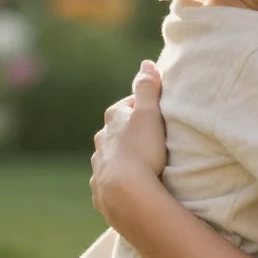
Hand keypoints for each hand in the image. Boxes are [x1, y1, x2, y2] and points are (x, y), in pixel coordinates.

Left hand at [91, 61, 167, 223]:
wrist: (125, 194)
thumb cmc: (141, 149)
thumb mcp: (149, 113)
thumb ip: (147, 87)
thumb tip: (146, 63)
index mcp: (112, 120)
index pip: (128, 106)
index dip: (143, 108)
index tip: (158, 114)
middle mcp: (101, 141)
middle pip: (117, 131)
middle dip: (131, 133)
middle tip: (152, 139)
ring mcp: (99, 166)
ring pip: (111, 156)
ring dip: (123, 157)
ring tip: (143, 164)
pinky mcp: (99, 189)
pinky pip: (109, 179)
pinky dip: (118, 179)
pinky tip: (129, 185)